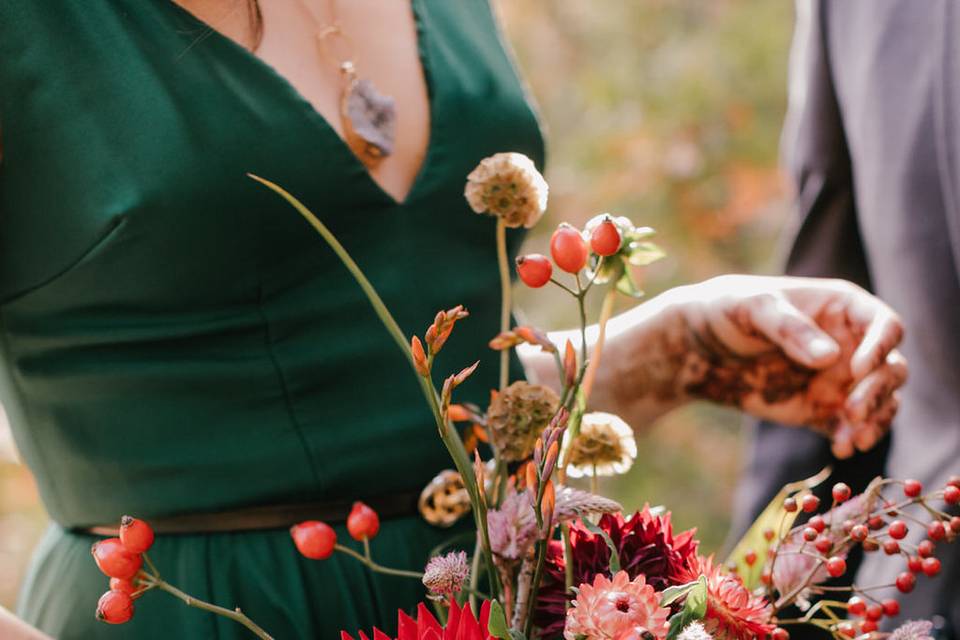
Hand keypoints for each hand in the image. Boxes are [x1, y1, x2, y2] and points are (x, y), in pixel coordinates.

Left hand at [670, 275, 905, 457]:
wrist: (698, 348)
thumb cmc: (727, 311)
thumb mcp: (753, 308)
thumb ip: (790, 330)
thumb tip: (831, 357)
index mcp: (842, 308)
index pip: (885, 326)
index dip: (880, 347)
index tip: (858, 369)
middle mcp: (850, 344)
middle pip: (890, 369)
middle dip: (879, 391)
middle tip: (852, 411)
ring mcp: (838, 379)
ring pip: (880, 402)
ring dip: (876, 421)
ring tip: (855, 439)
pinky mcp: (821, 409)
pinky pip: (849, 427)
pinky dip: (852, 438)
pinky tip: (842, 448)